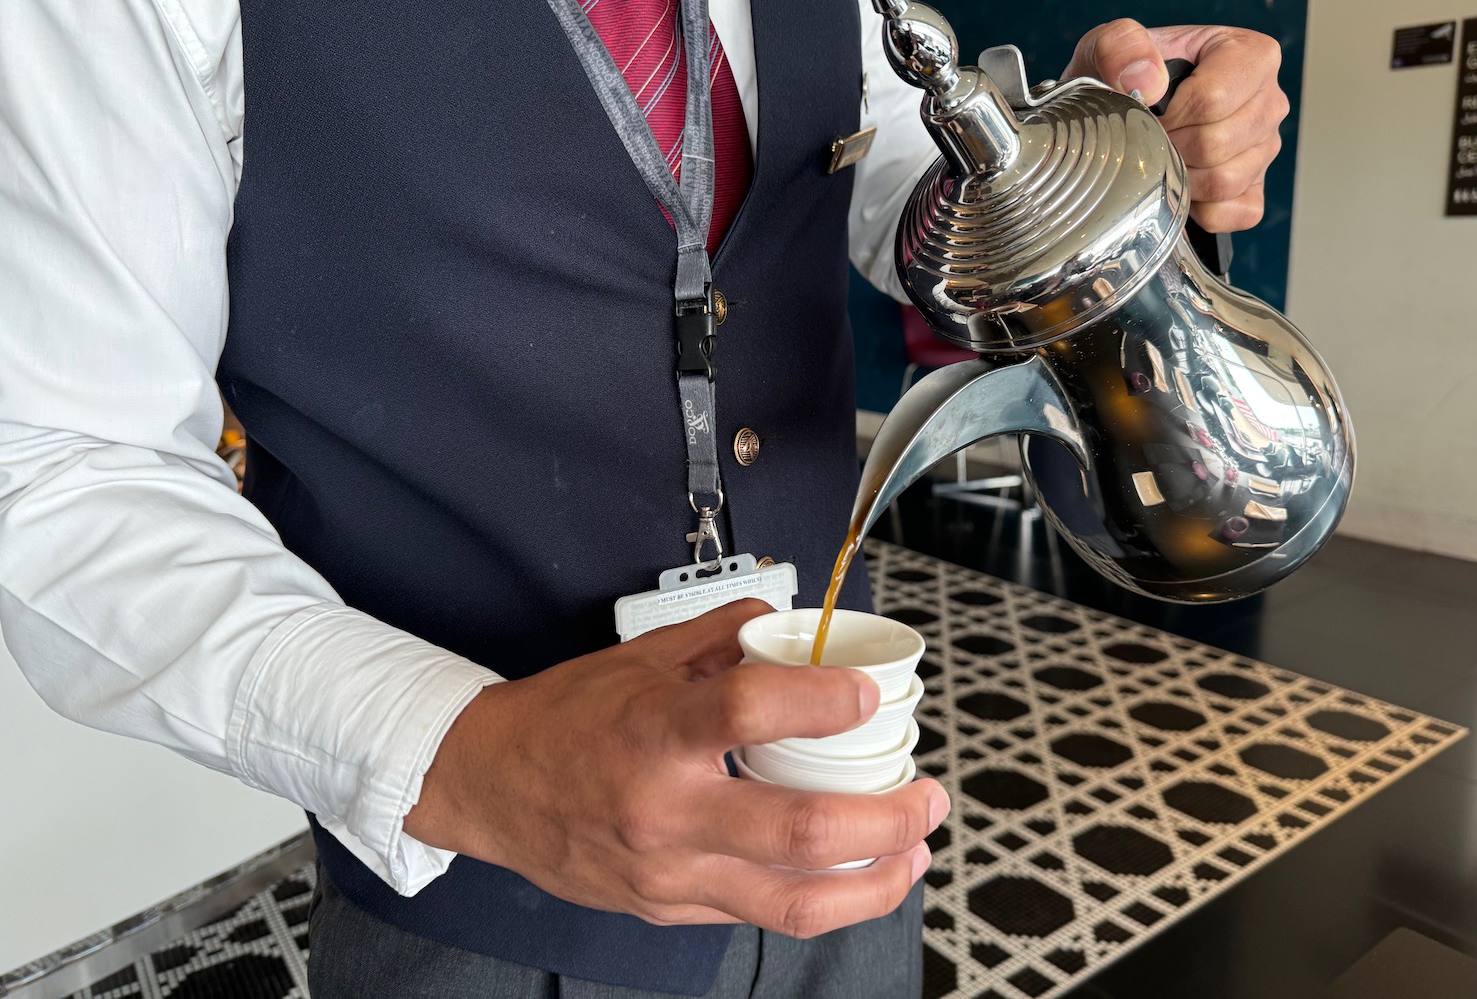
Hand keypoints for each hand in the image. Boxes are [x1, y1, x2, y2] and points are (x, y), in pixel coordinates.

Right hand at [403, 598, 948, 936]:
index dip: (822, 702)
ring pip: (794, 901)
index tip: (866, 694)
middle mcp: (663, 811)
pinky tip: (857, 875)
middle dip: (887, 820)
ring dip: (875, 881)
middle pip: (798, 832)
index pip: (748, 713)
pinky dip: (823, 898)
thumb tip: (790, 620)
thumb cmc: (563, 717)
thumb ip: (721, 635)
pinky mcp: (668, 908)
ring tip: (915, 853)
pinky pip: (762, 915)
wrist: (488, 785)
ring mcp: (667, 872)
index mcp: (653, 731)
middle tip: (928, 798)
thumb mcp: (639, 656)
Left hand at [1060, 20, 1289, 231]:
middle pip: (1217, 143)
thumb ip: (1120, 46)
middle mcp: (1268, 99)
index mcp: (1248, 53)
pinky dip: (1200, 209)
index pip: (1214, 98)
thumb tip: (1147, 79)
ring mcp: (1266, 146)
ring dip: (1181, 178)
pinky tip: (1181, 185)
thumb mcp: (1108, 47)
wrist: (1118, 112)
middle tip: (1150, 136)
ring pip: (1226, 181)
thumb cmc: (1123, 78)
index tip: (1148, 110)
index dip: (1171, 114)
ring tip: (1163, 156)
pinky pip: (1236, 212)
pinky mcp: (1256, 187)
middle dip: (1171, 146)